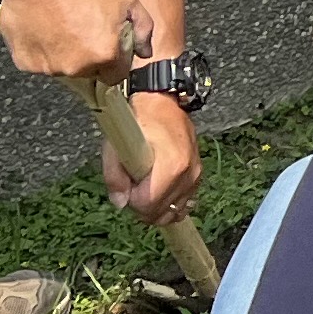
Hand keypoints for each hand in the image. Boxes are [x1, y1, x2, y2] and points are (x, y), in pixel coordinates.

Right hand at [0, 0, 142, 85]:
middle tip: (84, 30)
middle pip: (88, 72)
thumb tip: (145, 51)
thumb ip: (142, 28)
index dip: (114, 61)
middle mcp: (76, 68)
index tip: (109, 47)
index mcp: (104, 55)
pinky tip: (45, 29)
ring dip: (65, 54)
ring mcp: (48, 67)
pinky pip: (38, 63)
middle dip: (89, 56)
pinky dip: (42, 51)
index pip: (115, 76)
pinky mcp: (25, 62)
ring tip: (63, 26)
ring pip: (62, 69)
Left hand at [112, 85, 202, 219]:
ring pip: (175, 211)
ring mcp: (196, 175)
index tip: (126, 185)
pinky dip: (170, 203)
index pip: (149, 205)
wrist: (162, 101)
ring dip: (156, 207)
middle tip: (132, 187)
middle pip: (163, 212)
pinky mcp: (198, 175)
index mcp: (171, 166)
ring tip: (144, 188)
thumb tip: (120, 203)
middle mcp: (188, 174)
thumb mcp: (115, 146)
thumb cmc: (139, 121)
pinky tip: (159, 192)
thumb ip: (114, 178)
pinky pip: (185, 202)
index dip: (131, 201)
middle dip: (142, 207)